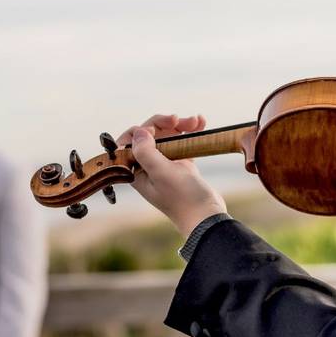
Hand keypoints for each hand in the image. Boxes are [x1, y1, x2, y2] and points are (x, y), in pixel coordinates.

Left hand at [116, 113, 227, 236]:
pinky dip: (190, 131)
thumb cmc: (182, 198)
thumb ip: (145, 151)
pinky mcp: (181, 164)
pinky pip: (182, 141)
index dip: (141, 130)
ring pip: (167, 135)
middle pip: (150, 134)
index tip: (156, 130)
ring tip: (196, 121)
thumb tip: (139, 131)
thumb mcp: (160, 172)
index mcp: (136, 170)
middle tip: (181, 120)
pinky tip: (200, 123)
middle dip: (165, 123)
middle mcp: (148, 166)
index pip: (129, 141)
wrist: (206, 216)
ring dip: (181, 124)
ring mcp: (165, 164)